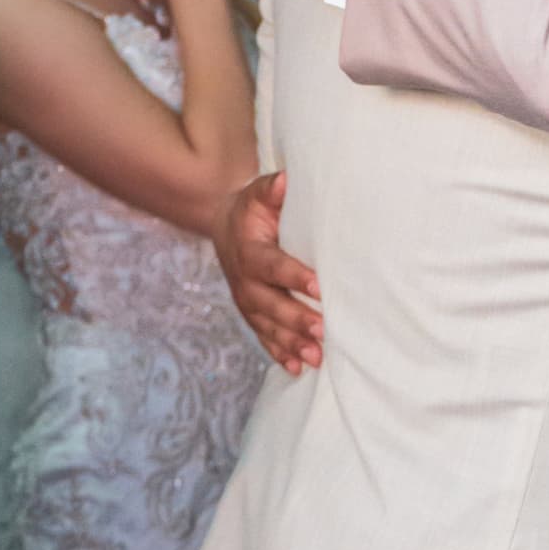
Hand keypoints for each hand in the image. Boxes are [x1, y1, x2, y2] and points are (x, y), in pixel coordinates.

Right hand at [214, 171, 322, 373]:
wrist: (225, 228)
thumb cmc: (251, 211)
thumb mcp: (258, 195)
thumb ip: (271, 190)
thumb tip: (285, 181)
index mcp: (250, 252)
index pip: (272, 266)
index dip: (294, 277)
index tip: (318, 287)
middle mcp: (245, 281)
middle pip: (270, 304)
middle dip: (296, 319)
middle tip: (323, 331)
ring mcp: (247, 302)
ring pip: (268, 326)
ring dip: (291, 343)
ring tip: (316, 357)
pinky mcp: (251, 314)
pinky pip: (263, 337)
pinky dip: (279, 353)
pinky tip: (298, 368)